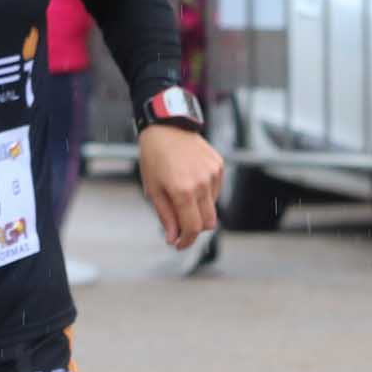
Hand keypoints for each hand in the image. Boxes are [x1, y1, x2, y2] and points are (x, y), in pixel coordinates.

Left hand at [137, 121, 223, 247]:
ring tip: (182, 194)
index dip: (187, 240)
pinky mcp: (219, 166)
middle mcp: (202, 184)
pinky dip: (205, 193)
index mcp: (182, 191)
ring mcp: (213, 174)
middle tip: (180, 225)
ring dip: (199, 209)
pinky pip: (216, 190)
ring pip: (212, 206)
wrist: (166, 126)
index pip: (193, 228)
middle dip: (195, 228)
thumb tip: (173, 237)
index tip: (179, 244)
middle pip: (208, 222)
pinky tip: (191, 181)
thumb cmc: (155, 156)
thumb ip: (166, 216)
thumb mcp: (153, 188)